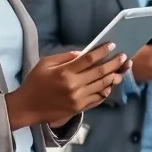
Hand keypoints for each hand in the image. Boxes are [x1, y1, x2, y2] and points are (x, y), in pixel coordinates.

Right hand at [6, 45, 129, 129]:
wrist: (27, 107)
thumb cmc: (35, 82)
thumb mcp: (45, 63)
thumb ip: (65, 57)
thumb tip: (84, 53)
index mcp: (65, 72)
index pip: (89, 59)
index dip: (103, 51)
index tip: (112, 44)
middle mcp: (74, 85)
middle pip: (100, 72)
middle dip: (114, 62)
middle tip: (124, 56)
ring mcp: (78, 98)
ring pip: (103, 85)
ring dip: (115, 76)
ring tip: (123, 68)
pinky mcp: (79, 108)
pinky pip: (98, 98)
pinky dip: (106, 90)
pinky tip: (111, 83)